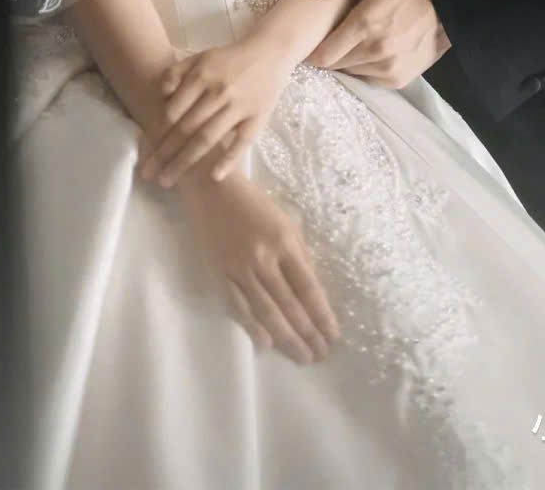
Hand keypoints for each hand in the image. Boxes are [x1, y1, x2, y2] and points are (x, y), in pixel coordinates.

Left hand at [137, 34, 292, 187]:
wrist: (270, 53)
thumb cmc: (228, 60)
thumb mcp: (200, 57)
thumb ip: (176, 72)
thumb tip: (161, 95)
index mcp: (202, 75)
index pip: (174, 110)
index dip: (158, 132)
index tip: (146, 151)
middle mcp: (218, 91)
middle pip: (186, 128)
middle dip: (164, 154)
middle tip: (149, 174)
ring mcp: (239, 106)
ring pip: (207, 138)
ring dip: (185, 162)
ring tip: (167, 181)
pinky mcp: (257, 117)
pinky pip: (242, 142)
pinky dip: (228, 160)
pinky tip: (214, 177)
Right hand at [176, 171, 339, 363]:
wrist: (212, 188)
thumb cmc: (254, 204)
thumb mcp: (285, 221)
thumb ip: (299, 255)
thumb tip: (312, 291)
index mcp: (284, 241)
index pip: (308, 287)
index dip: (322, 315)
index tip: (333, 336)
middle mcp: (263, 257)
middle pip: (289, 304)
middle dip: (307, 333)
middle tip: (320, 355)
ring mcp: (239, 268)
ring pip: (266, 311)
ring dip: (286, 338)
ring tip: (301, 356)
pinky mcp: (218, 274)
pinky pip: (237, 307)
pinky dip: (252, 327)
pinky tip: (265, 345)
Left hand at [305, 0, 450, 86]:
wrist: (447, 10)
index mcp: (364, 25)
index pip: (324, 55)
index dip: (315, 52)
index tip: (315, 43)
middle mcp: (375, 51)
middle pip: (336, 65)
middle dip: (333, 53)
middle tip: (339, 38)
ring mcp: (388, 69)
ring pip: (352, 72)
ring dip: (350, 61)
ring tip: (360, 42)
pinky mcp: (397, 80)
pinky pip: (369, 79)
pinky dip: (367, 68)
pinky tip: (375, 51)